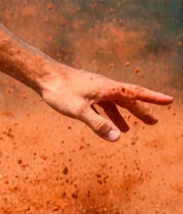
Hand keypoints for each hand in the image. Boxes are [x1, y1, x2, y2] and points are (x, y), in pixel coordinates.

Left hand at [39, 65, 173, 141]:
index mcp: (109, 89)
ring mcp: (94, 89)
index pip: (136, 94)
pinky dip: (106, 114)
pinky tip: (104, 123)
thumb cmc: (60, 91)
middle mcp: (105, 87)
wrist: (43, 75)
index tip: (169, 100)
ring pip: (113, 104)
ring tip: (127, 130)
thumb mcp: (79, 111)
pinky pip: (100, 105)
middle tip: (154, 122)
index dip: (153, 98)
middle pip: (127, 100)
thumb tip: (117, 138)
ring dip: (122, 116)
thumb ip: (98, 124)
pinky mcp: (84, 92)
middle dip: (141, 111)